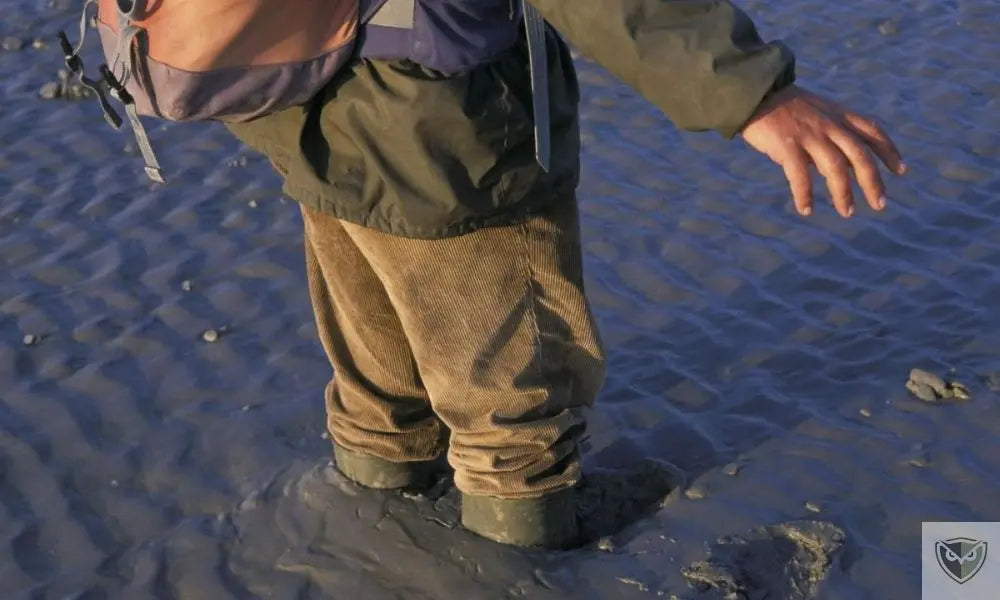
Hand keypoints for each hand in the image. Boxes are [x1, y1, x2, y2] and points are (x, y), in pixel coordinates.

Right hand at [739, 84, 906, 217]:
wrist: (755, 94)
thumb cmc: (783, 107)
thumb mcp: (817, 113)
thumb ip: (832, 136)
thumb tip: (841, 168)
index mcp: (838, 115)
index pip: (872, 131)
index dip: (889, 151)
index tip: (901, 170)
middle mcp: (829, 125)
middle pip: (859, 156)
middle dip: (873, 182)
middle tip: (880, 205)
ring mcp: (809, 135)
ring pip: (835, 168)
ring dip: (843, 193)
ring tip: (847, 213)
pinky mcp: (787, 145)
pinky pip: (800, 175)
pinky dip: (804, 194)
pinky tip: (807, 210)